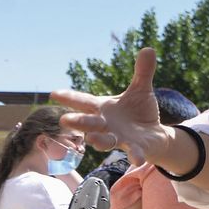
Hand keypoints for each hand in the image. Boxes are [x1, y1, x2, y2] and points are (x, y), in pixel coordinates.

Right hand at [52, 48, 174, 166]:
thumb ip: (142, 72)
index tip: (54, 93)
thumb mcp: (141, 90)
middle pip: (89, 123)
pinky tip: (137, 160)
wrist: (154, 134)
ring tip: (92, 139)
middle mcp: (106, 125)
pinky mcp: (136, 148)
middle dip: (78, 122)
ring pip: (105, 140)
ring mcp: (119, 138)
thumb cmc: (139, 111)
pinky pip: (134, 152)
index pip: (84, 101)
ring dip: (98, 140)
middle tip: (65, 120)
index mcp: (103, 108)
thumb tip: (148, 49)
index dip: (70, 98)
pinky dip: (136, 155)